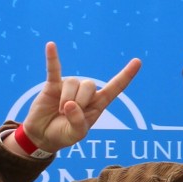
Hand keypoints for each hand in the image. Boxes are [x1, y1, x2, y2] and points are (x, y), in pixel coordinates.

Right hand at [15, 42, 142, 154]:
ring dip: (66, 100)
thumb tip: (70, 104)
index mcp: (98, 104)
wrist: (44, 135)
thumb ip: (78, 122)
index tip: (137, 62)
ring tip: (60, 111)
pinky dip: (52, 58)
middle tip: (68, 115)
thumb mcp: (76, 134)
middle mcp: (86, 92)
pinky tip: (51, 45)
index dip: (126, 76)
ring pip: (73, 83)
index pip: (115, 88)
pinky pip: (53, 69)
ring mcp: (69, 86)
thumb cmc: (64, 134)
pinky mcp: (52, 85)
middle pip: (89, 85)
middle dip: (80, 101)